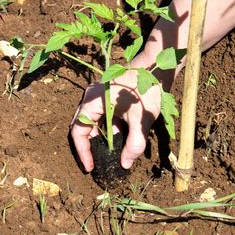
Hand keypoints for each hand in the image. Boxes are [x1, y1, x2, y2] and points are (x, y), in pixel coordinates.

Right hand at [70, 54, 161, 171]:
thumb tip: (125, 164)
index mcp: (93, 102)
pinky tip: (118, 139)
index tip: (90, 166)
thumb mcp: (141, 120)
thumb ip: (133, 144)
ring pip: (92, 122)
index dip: (82, 151)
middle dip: (88, 146)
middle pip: (82, 126)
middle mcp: (91, 98)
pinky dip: (107, 129)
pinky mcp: (108, 97)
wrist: (156, 67)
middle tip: (94, 163)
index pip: (78, 131)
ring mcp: (99, 96)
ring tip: (106, 154)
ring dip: (99, 138)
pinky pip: (102, 116)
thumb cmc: (146, 89)